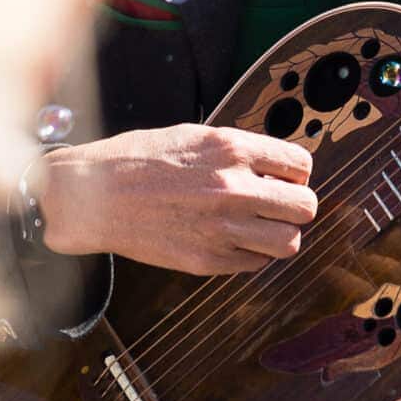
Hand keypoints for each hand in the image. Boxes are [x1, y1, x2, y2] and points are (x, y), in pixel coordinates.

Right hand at [41, 123, 316, 275]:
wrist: (94, 196)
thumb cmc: (139, 160)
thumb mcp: (194, 135)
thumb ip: (238, 150)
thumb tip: (275, 166)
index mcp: (232, 149)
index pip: (301, 165)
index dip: (294, 173)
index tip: (281, 178)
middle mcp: (234, 188)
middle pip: (305, 207)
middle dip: (294, 205)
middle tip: (275, 205)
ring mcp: (222, 228)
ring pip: (289, 242)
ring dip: (278, 234)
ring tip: (258, 227)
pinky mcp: (207, 260)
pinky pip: (256, 264)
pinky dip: (251, 255)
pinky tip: (230, 240)